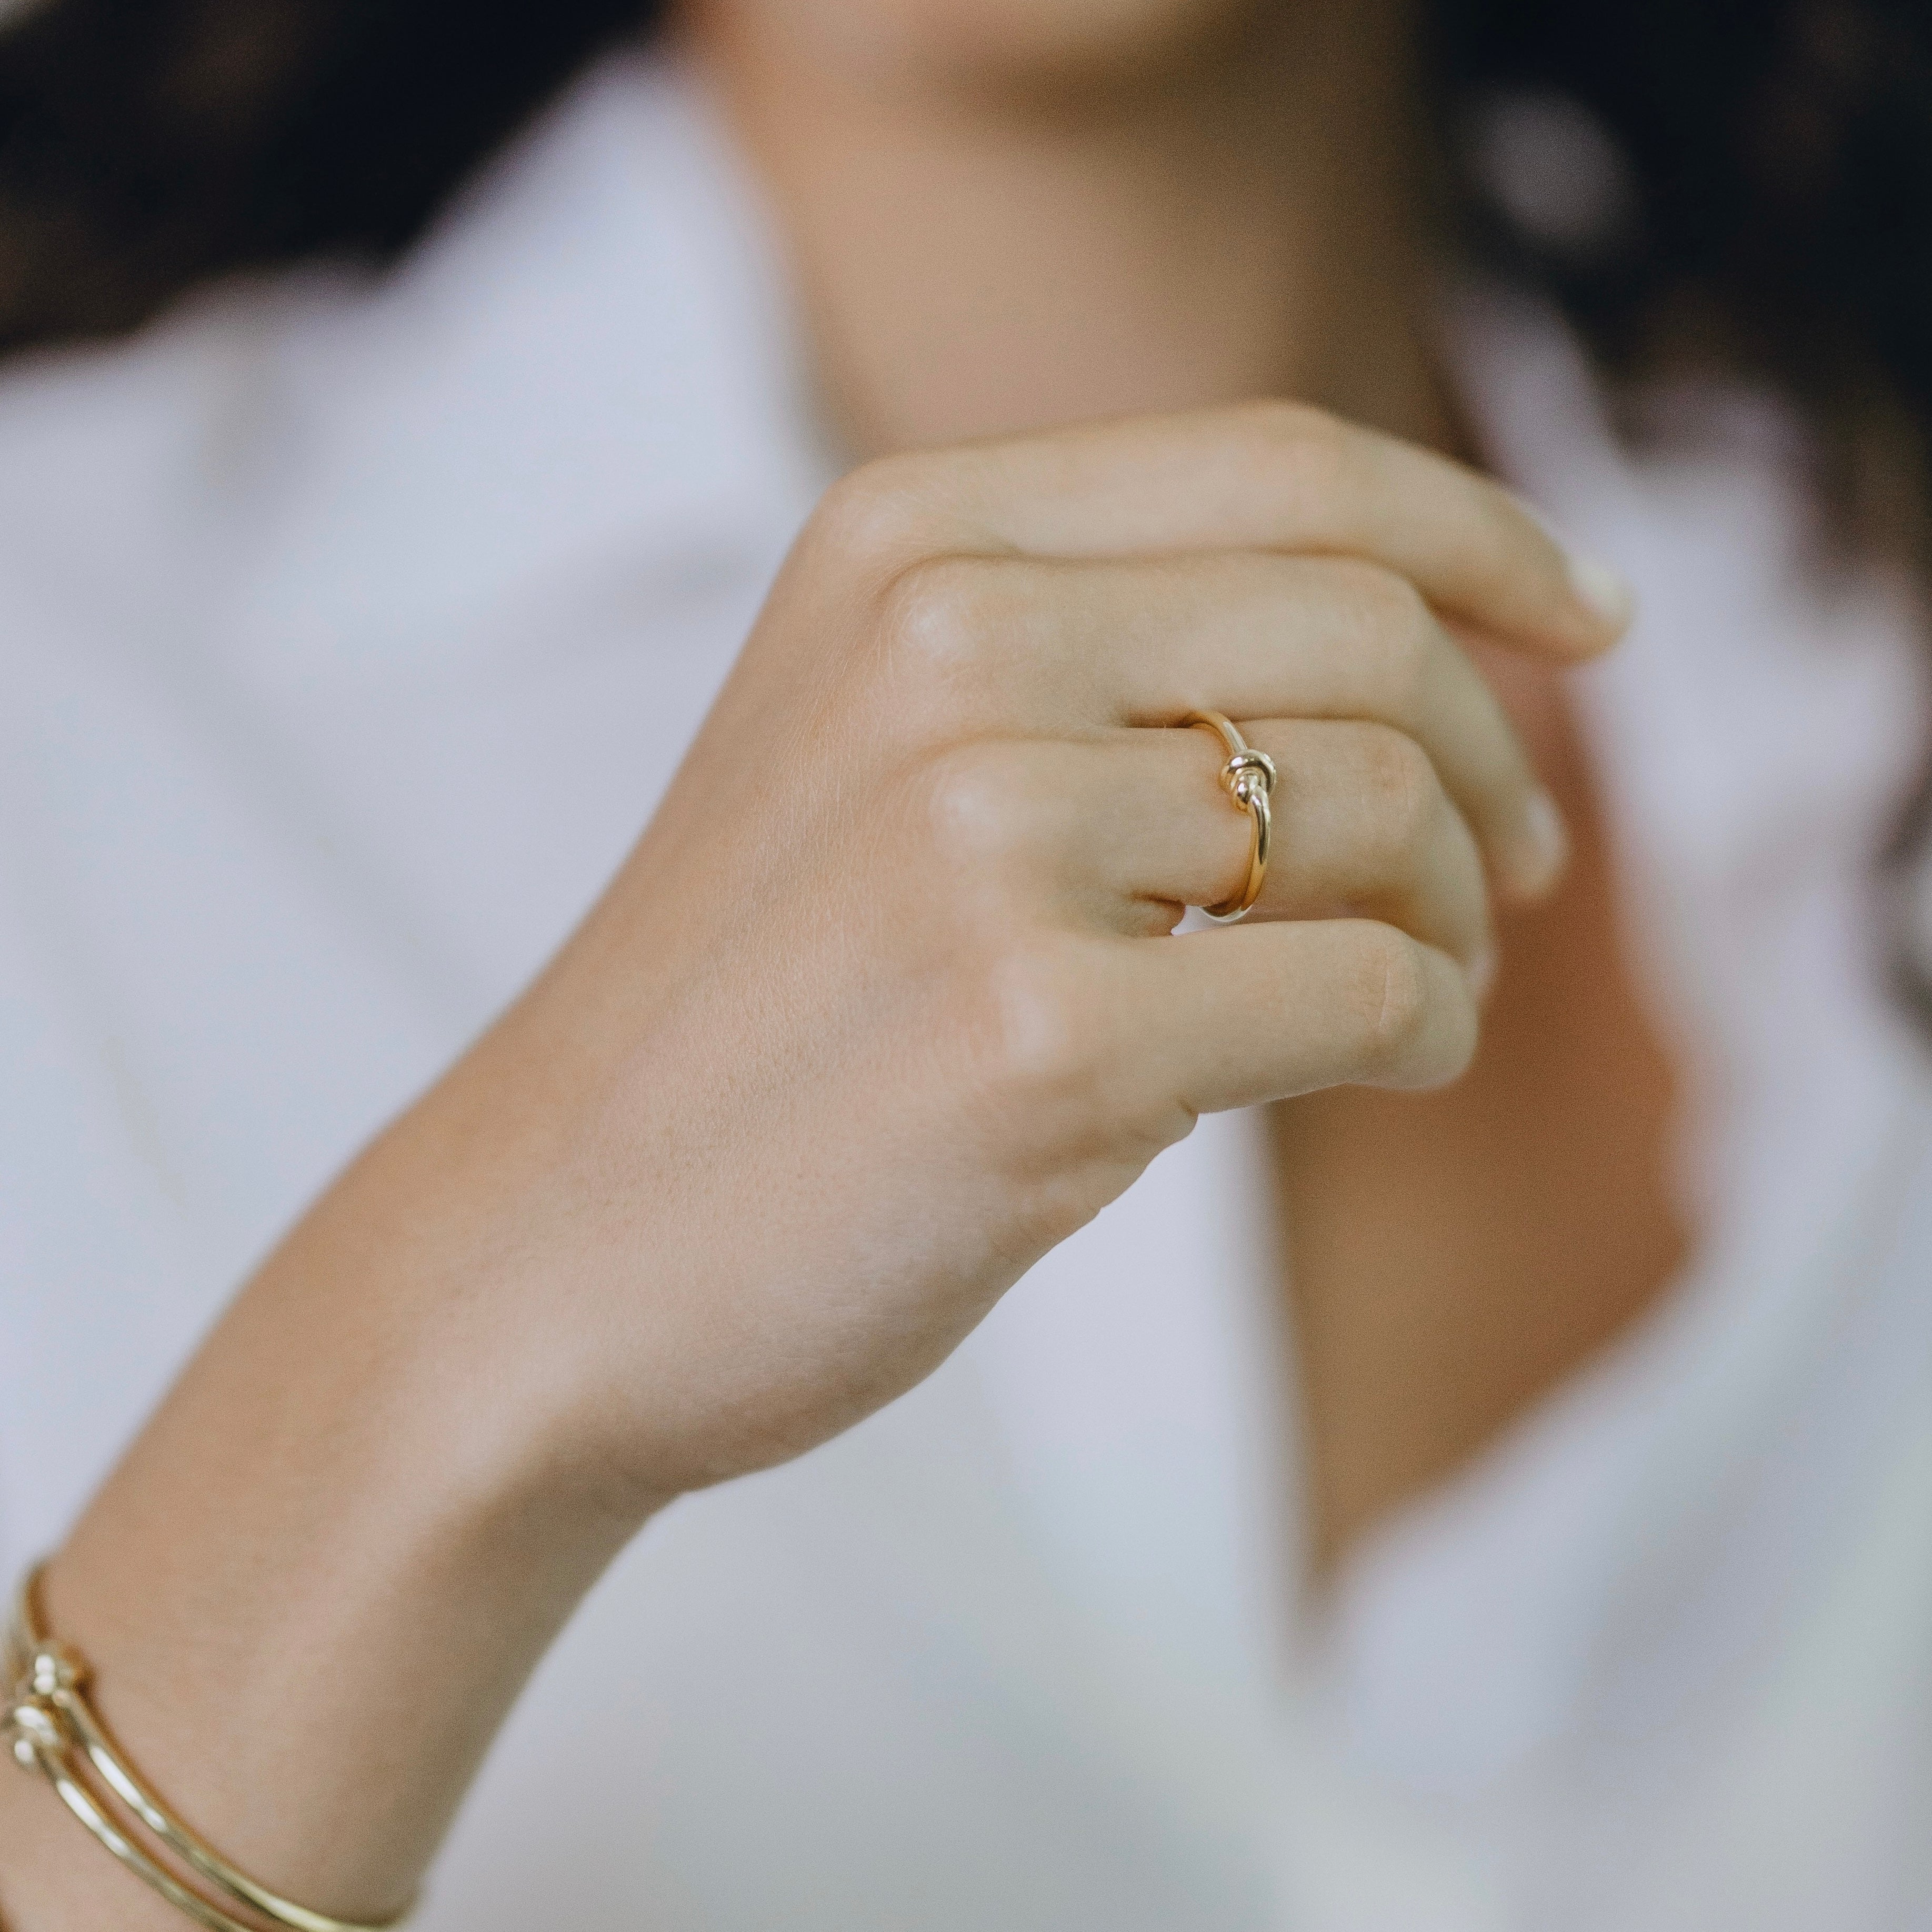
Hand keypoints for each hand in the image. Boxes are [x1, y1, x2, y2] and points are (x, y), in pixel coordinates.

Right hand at [455, 401, 1626, 1502]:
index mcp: (900, 540)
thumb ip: (1090, 661)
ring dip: (1456, 915)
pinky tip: (1389, 1065)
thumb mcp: (869, 750)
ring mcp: (981, 837)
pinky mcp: (1039, 1037)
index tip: (1585, 618)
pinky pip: (1369, 991)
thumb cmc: (742, 1018)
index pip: (1282, 463)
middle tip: (1515, 868)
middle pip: (1366, 629)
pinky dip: (1426, 1030)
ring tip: (1426, 988)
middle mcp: (939, 644)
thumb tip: (1418, 671)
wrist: (546, 1244)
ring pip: (1387, 813)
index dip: (1477, 530)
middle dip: (1497, 752)